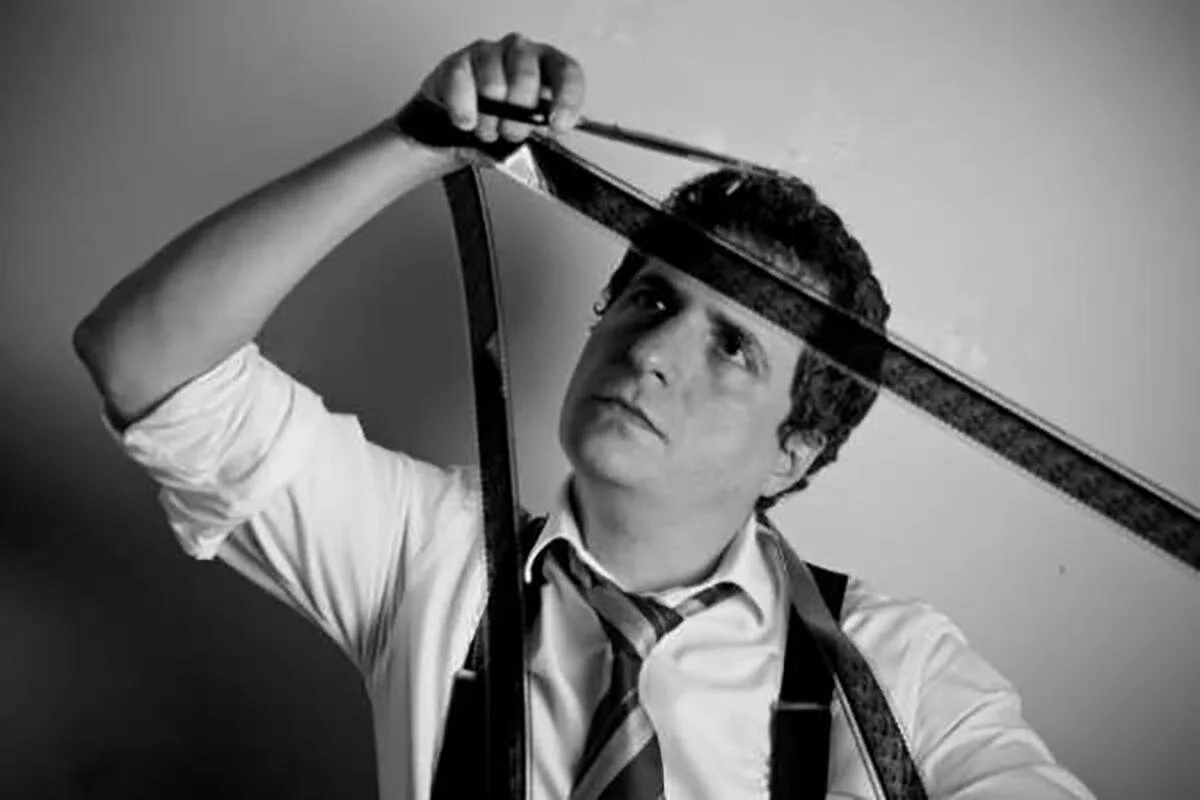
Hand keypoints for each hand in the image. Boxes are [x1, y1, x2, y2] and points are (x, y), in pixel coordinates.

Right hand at [417, 32, 585, 143]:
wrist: (465, 124)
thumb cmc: (504, 122)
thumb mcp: (533, 129)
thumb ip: (547, 128)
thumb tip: (552, 129)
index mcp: (548, 65)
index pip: (567, 72)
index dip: (566, 99)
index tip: (558, 123)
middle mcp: (520, 51)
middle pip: (526, 78)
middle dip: (518, 117)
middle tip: (511, 134)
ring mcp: (488, 52)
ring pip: (493, 85)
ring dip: (489, 119)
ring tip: (487, 129)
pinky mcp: (458, 61)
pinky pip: (461, 82)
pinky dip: (464, 111)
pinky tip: (467, 122)